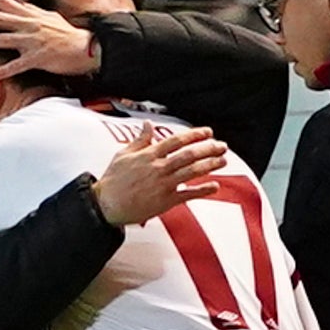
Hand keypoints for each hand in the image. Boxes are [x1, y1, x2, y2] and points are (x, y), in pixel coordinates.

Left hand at [0, 0, 100, 87]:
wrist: (89, 49)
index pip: (5, 2)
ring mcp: (33, 41)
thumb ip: (34, 12)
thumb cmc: (70, 35)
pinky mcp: (38, 58)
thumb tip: (23, 6)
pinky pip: (14, 66)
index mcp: (32, 14)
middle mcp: (30, 24)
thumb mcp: (51, 17)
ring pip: (2, 39)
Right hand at [93, 127, 228, 226]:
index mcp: (149, 155)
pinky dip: (202, 190)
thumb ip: (139, 140)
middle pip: (189, 154)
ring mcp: (163, 185)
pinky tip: (215, 186)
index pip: (176, 140)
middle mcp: (158, 168)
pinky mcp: (165, 201)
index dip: (194, 135)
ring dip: (210, 165)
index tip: (208, 132)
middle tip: (222, 145)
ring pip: (191, 172)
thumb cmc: (113, 181)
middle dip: (208, 149)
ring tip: (223, 160)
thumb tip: (148, 124)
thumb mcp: (123, 155)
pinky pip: (188, 195)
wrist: (106, 205)